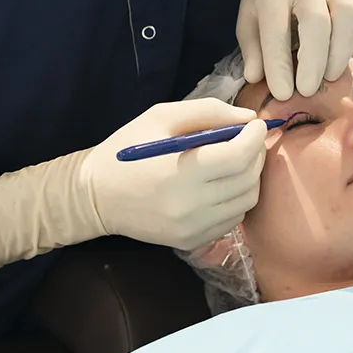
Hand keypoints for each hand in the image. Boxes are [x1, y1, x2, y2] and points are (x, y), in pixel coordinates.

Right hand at [0, 99, 266, 265]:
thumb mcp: (161, 117)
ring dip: (250, 177)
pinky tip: (222, 184)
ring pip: (246, 202)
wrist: (96, 196)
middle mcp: (190, 205)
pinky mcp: (192, 241)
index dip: (255, 137)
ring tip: (236, 160)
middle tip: (248, 139)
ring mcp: (193, 228)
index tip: (255, 123)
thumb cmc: (128, 150)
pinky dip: (236, 198)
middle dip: (256, 154)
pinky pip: (232, 219)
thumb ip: (207, 112)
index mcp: (180, 171)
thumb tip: (247, 118)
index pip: (238, 156)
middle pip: (247, 180)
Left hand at [237, 0, 352, 100]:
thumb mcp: (251, 20)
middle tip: (308, 91)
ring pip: (348, 16)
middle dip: (313, 62)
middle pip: (317, 21)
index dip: (279, 63)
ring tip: (329, 77)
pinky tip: (341, 58)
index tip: (282, 94)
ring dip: (340, 54)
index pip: (275, 27)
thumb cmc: (274, 5)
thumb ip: (253, 49)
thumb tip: (254, 77)